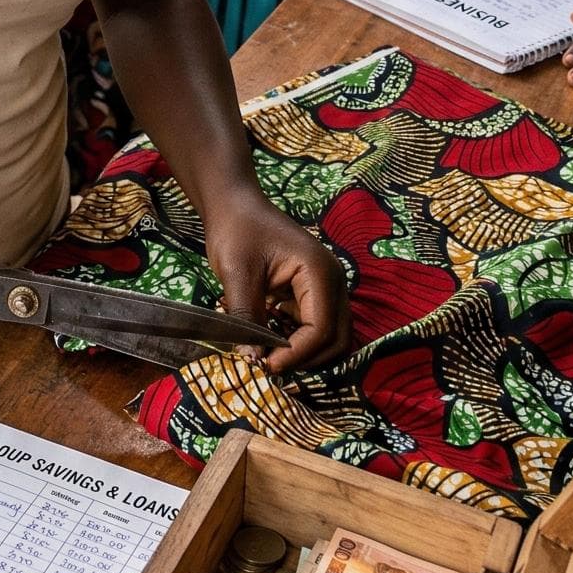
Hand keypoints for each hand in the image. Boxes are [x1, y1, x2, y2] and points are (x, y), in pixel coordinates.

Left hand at [201, 184, 348, 375]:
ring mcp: (327, 288)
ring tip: (270, 354)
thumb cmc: (236, 231)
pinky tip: (271, 337)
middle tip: (269, 366)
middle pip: (337, 340)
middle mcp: (333, 282)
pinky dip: (299, 341)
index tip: (265, 366)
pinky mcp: (314, 294)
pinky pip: (317, 328)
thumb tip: (253, 360)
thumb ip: (247, 316)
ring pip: (331, 338)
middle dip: (306, 359)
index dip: (296, 354)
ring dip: (305, 353)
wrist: (235, 206)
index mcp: (320, 272)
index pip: (322, 329)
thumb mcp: (237, 273)